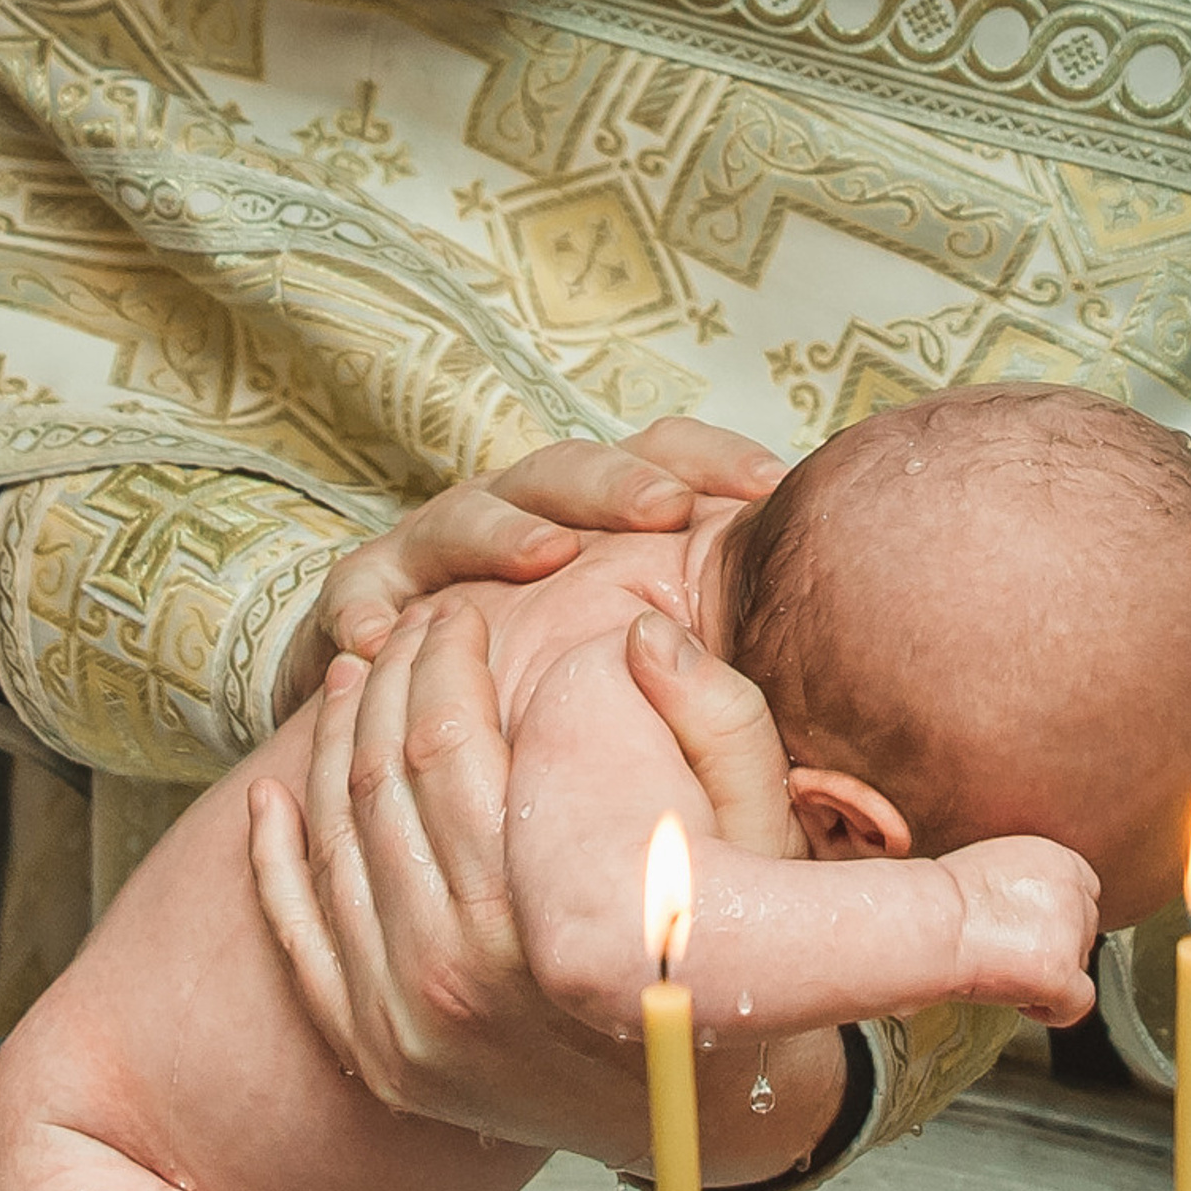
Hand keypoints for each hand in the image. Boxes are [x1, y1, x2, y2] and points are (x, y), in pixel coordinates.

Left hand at [247, 591, 833, 1170]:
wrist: (714, 1119)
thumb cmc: (748, 962)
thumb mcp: (769, 841)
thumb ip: (722, 726)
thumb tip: (642, 628)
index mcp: (541, 916)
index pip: (452, 746)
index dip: (444, 661)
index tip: (458, 616)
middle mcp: (458, 977)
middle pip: (383, 783)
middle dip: (389, 683)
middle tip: (407, 629)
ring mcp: (406, 1025)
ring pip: (333, 844)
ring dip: (332, 745)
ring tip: (354, 678)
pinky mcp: (380, 1057)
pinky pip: (299, 938)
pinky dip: (274, 860)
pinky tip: (272, 797)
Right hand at [271, 420, 786, 719]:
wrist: (406, 731)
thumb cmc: (551, 704)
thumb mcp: (645, 674)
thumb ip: (722, 660)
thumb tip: (835, 666)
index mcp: (593, 521)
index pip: (658, 458)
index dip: (712, 460)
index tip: (771, 486)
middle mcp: (515, 517)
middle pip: (563, 471)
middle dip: (615, 485)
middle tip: (666, 511)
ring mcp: (431, 556)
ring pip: (462, 516)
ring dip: (502, 532)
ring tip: (544, 557)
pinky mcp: (360, 607)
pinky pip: (355, 599)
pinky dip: (363, 616)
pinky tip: (380, 643)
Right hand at [942, 838, 1102, 1026]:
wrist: (924, 922)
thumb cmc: (937, 901)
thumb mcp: (992, 868)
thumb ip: (1025, 887)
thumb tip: (1031, 915)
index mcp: (1056, 858)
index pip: (1083, 892)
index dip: (1057, 918)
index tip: (1027, 931)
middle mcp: (1071, 889)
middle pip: (1084, 930)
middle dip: (1053, 947)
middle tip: (1009, 956)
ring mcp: (1069, 931)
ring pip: (1079, 964)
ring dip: (1047, 975)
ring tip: (1003, 973)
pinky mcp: (1060, 971)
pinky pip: (1077, 1004)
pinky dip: (1051, 1011)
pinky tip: (1022, 1003)